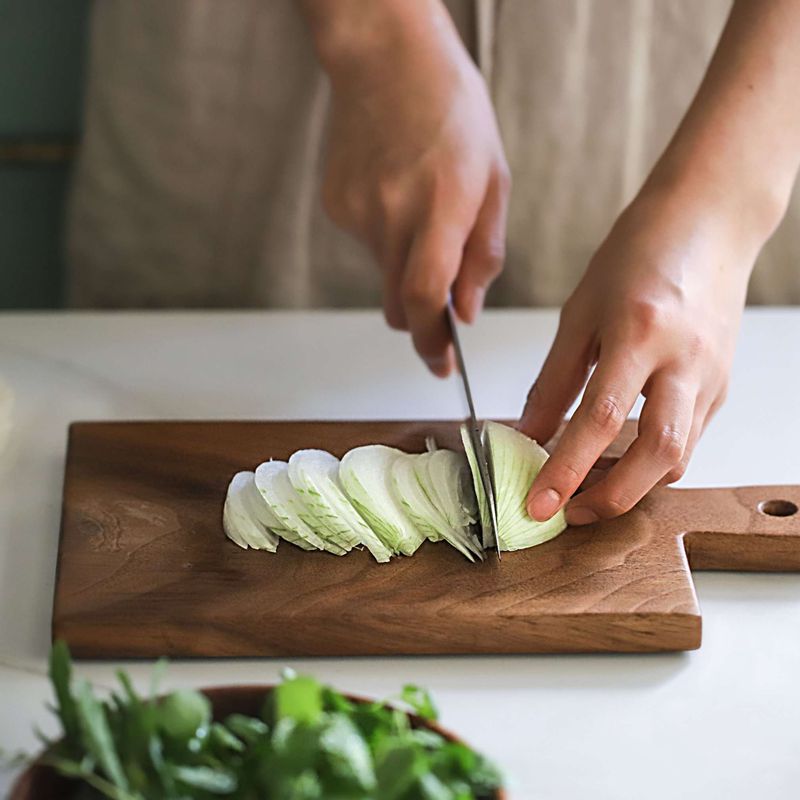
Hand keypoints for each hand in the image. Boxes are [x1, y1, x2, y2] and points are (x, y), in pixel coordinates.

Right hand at [314, 1, 509, 375]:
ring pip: (383, 274)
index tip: (441, 365)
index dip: (432, 342)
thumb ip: (484, 253)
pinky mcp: (336, 205)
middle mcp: (395, 213)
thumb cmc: (452, 111)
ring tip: (420, 209)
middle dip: (421, 318)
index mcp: (443, 204)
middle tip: (440, 306)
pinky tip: (394, 192)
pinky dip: (385, 236)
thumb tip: (467, 311)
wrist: (385, 59)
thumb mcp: (494, 179)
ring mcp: (358, 210)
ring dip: (405, 265)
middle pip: (399, 303)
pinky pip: (366, 244)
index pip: (426, 295)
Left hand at [520, 185, 754, 525]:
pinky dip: (651, 461)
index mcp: (640, 332)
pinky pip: (689, 438)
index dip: (566, 469)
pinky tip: (620, 460)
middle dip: (611, 497)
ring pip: (680, 455)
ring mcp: (711, 376)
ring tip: (588, 491)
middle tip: (568, 514)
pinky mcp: (721, 386)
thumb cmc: (639, 254)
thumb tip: (529, 434)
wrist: (708, 222)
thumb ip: (554, 379)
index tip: (537, 503)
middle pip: (658, 453)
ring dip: (633, 485)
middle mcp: (684, 360)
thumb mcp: (580, 311)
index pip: (600, 420)